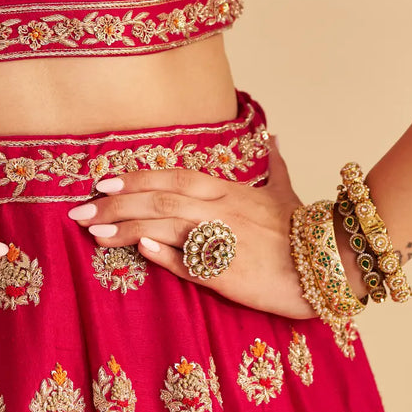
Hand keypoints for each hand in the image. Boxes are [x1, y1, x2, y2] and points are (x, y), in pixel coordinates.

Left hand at [68, 141, 312, 318]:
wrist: (333, 263)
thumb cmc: (305, 230)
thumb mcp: (286, 193)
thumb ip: (276, 166)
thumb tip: (275, 139)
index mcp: (226, 189)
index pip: (170, 176)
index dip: (134, 178)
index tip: (101, 182)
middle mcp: (219, 209)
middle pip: (156, 200)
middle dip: (113, 205)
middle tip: (78, 211)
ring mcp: (222, 239)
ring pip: (164, 227)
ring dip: (125, 228)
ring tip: (93, 232)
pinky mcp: (229, 272)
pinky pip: (191, 262)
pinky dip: (165, 254)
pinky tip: (140, 249)